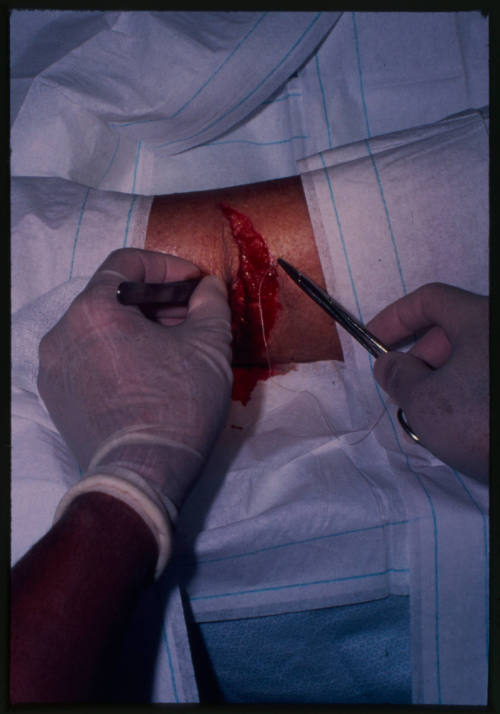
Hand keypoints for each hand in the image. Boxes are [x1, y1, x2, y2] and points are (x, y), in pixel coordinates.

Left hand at [38, 248, 232, 515]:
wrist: (142, 477)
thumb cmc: (177, 405)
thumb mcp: (210, 345)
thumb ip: (210, 303)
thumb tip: (207, 288)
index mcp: (93, 310)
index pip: (127, 262)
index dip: (168, 266)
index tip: (196, 284)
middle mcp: (62, 332)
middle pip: (112, 297)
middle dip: (157, 300)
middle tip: (193, 316)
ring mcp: (55, 368)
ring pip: (100, 329)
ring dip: (139, 328)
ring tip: (176, 346)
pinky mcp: (57, 398)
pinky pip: (89, 358)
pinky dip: (119, 354)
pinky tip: (150, 372)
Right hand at [366, 283, 488, 480]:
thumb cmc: (478, 421)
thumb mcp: (423, 399)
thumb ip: (397, 375)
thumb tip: (389, 364)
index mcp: (481, 318)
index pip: (430, 299)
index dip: (395, 317)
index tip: (373, 340)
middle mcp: (498, 332)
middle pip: (450, 331)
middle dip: (418, 359)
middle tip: (401, 391)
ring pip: (469, 357)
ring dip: (440, 380)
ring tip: (427, 419)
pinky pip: (485, 378)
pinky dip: (466, 393)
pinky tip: (457, 425)